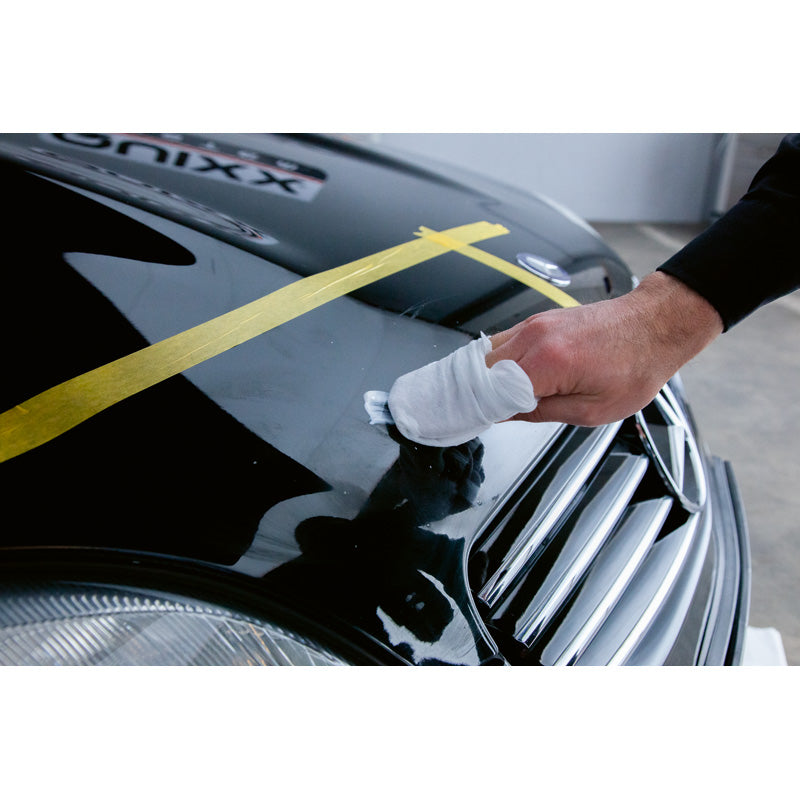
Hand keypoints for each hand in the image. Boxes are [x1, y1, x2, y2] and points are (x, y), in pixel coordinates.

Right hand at [485, 272, 723, 425]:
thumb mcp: (591, 411)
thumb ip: (541, 412)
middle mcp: (536, 336)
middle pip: (481, 367)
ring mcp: (535, 323)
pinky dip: (497, 360)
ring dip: (483, 376)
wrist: (656, 325)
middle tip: (469, 414)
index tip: (464, 421)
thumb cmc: (636, 366)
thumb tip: (506, 414)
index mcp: (549, 362)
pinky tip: (502, 378)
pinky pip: (505, 340)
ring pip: (488, 352)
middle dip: (473, 392)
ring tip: (484, 398)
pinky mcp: (540, 319)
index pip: (490, 389)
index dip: (474, 408)